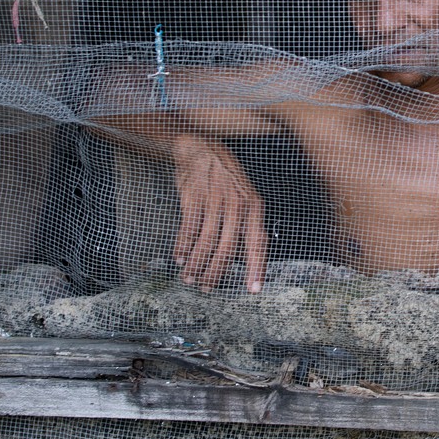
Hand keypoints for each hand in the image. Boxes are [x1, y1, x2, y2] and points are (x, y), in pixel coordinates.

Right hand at [171, 134, 266, 292]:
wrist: (202, 149)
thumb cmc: (226, 179)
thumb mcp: (245, 197)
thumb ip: (248, 224)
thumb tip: (248, 257)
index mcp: (254, 207)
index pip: (258, 243)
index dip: (256, 267)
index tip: (254, 289)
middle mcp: (237, 206)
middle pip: (228, 248)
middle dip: (217, 273)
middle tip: (207, 288)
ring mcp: (215, 202)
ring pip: (207, 242)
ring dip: (197, 264)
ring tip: (190, 278)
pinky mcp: (194, 198)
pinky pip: (189, 230)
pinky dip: (183, 247)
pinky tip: (180, 258)